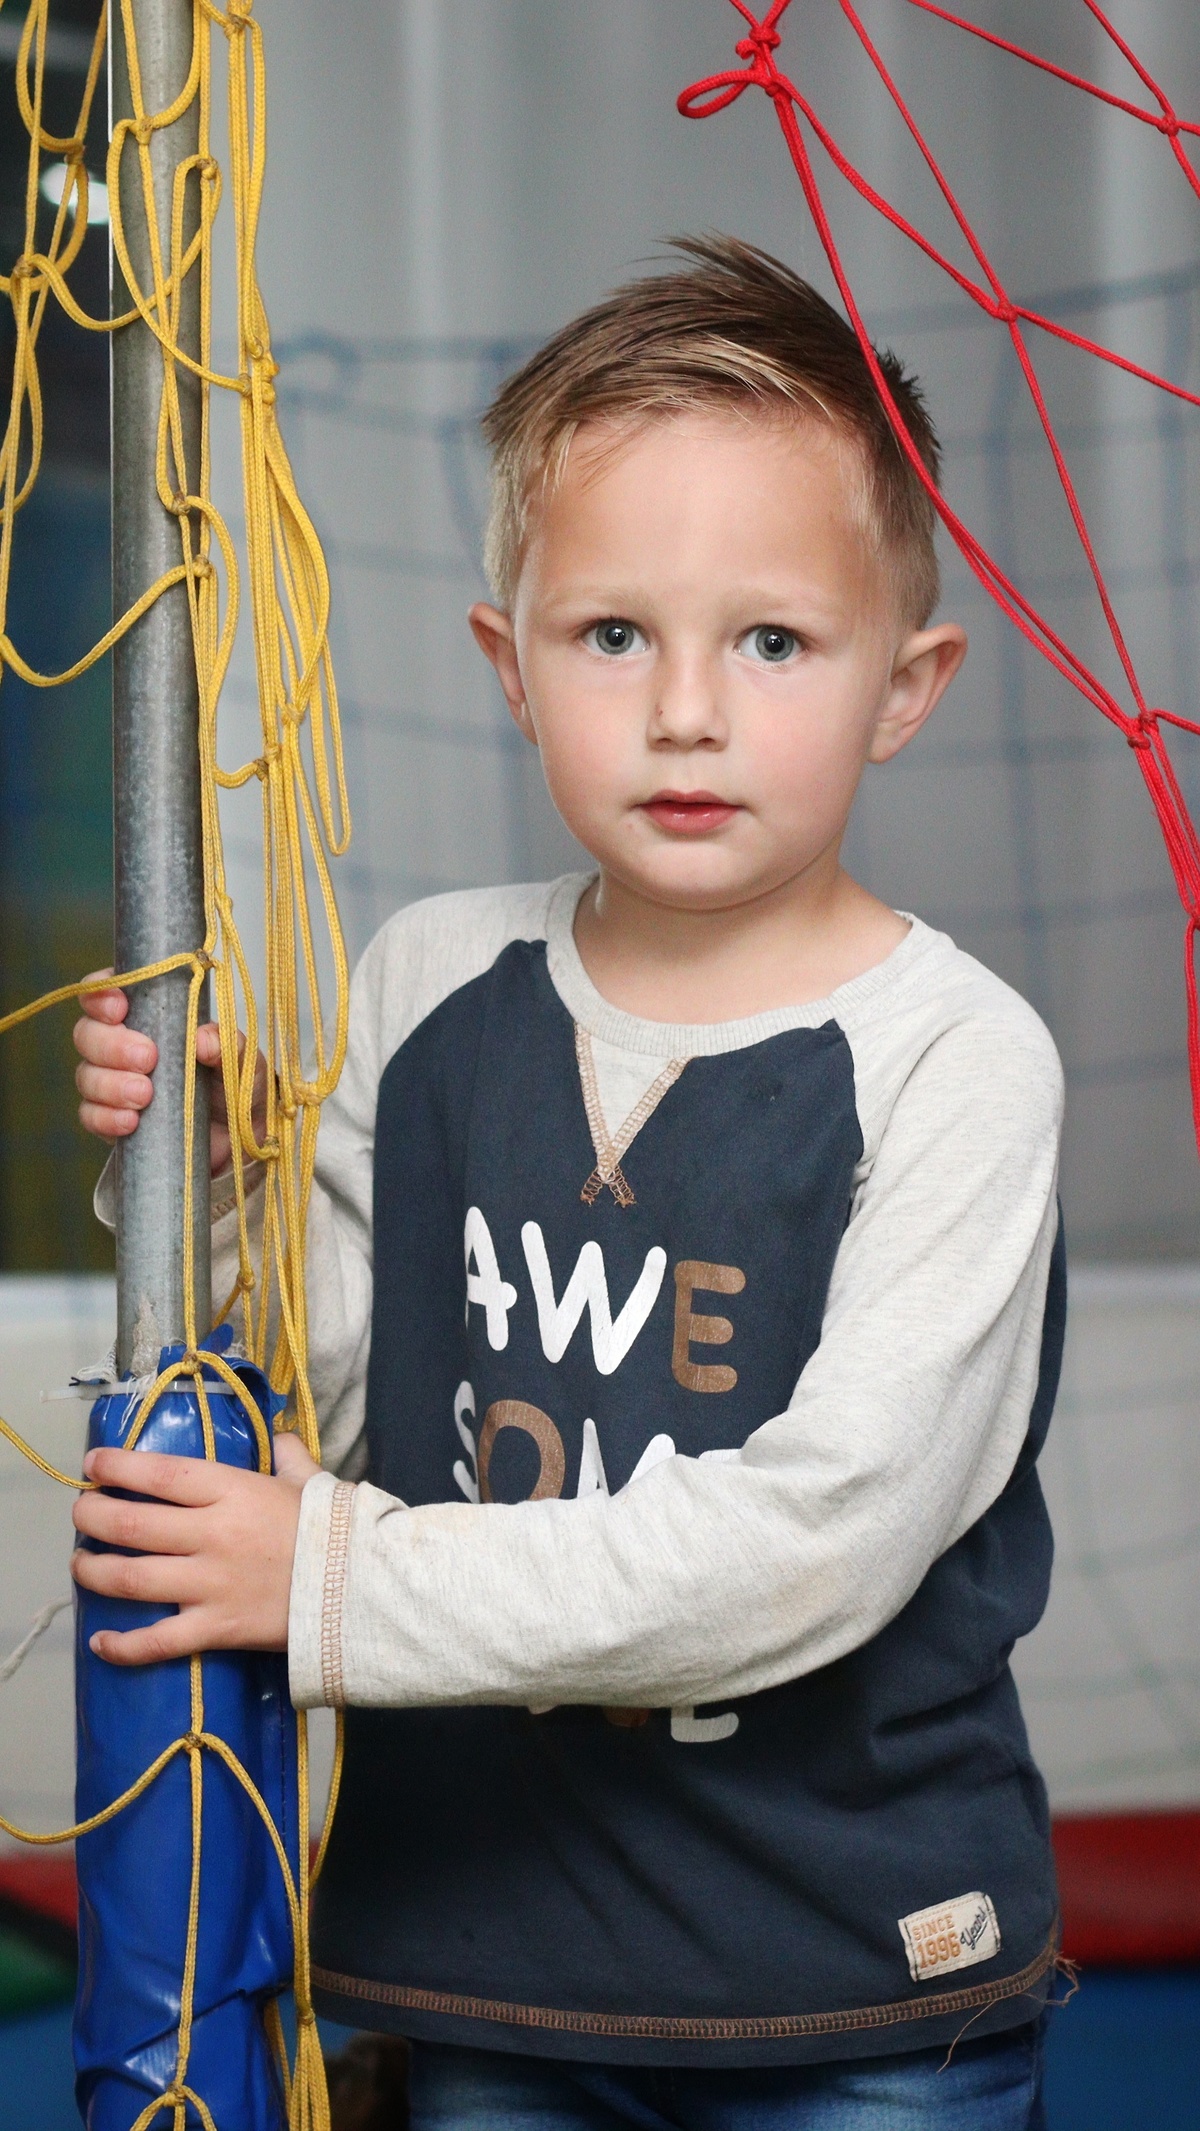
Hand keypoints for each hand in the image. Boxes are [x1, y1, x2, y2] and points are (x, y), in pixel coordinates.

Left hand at [70, 1432, 320, 1664]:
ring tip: (80, 1563)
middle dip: (92, 1516)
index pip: (159, 1474)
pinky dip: (122, 1646)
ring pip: (130, 1579)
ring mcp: (209, 1585)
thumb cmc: (338, 1532)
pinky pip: (157, 1642)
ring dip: (93, 1571)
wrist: (366, 1591)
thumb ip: (289, 1457)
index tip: (93, 1464)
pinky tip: (100, 1643)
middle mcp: (210, 1535)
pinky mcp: (216, 1629)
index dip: (117, 1468)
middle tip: (81, 1513)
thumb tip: (279, 1439)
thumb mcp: (313, 1482)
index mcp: (232, 1492)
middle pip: (130, 1524)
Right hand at [73, 970, 267, 1174]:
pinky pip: (90, 1115)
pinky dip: (105, 1117)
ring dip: (110, 1084)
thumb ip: (227, 1043)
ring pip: (86, 1075)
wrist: (241, 1139)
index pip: (106, 992)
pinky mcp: (112, 1120)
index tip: (120, 1008)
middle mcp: (123, 1045)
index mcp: (150, 1016)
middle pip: (87, 1033)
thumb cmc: (236, 1085)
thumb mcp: (243, 1060)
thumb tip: (200, 1038)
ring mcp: (113, 1083)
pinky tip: (130, 1121)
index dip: (102, 995)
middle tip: (147, 1058)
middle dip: (111, 1044)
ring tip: (144, 1095)